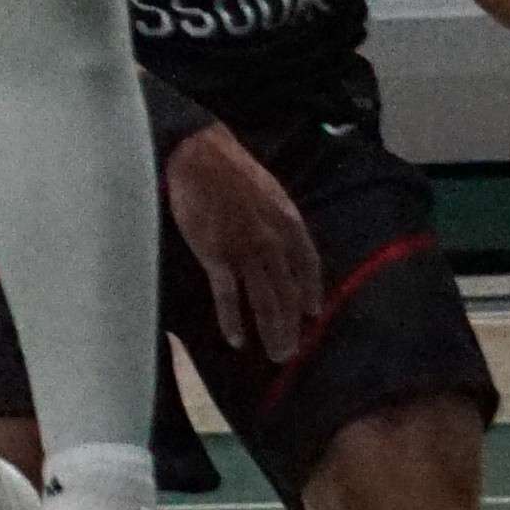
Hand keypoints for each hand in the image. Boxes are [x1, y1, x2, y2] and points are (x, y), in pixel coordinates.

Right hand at [162, 122, 322, 361]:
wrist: (198, 154)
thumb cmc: (232, 171)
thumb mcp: (271, 193)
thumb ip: (281, 223)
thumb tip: (286, 247)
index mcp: (290, 224)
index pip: (309, 268)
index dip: (311, 294)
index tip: (311, 315)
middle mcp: (272, 242)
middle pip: (288, 292)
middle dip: (291, 326)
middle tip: (290, 351)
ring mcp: (244, 250)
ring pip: (265, 299)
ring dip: (271, 330)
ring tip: (275, 354)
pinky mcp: (215, 254)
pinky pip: (227, 294)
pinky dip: (232, 319)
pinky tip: (236, 339)